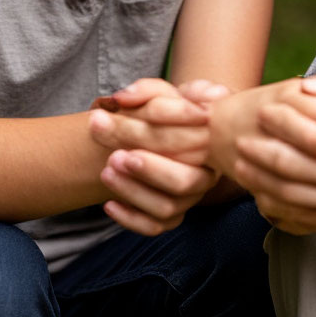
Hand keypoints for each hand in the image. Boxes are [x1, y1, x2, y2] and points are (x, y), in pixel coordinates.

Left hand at [90, 78, 228, 234]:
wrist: (168, 135)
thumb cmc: (167, 110)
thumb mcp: (161, 93)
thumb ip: (147, 90)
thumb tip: (124, 97)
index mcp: (210, 139)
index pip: (184, 140)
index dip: (147, 132)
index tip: (109, 121)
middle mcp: (206, 172)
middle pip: (183, 180)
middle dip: (147, 170)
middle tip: (114, 155)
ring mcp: (191, 196)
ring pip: (168, 206)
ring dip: (134, 192)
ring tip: (106, 171)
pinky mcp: (174, 215)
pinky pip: (156, 226)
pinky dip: (130, 218)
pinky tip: (108, 203)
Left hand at [233, 65, 315, 234]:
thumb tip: (304, 86)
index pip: (307, 128)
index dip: (277, 122)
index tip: (255, 114)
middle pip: (297, 169)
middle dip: (263, 159)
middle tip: (239, 149)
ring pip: (302, 201)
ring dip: (267, 189)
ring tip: (244, 176)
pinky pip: (315, 222)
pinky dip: (287, 215)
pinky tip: (267, 201)